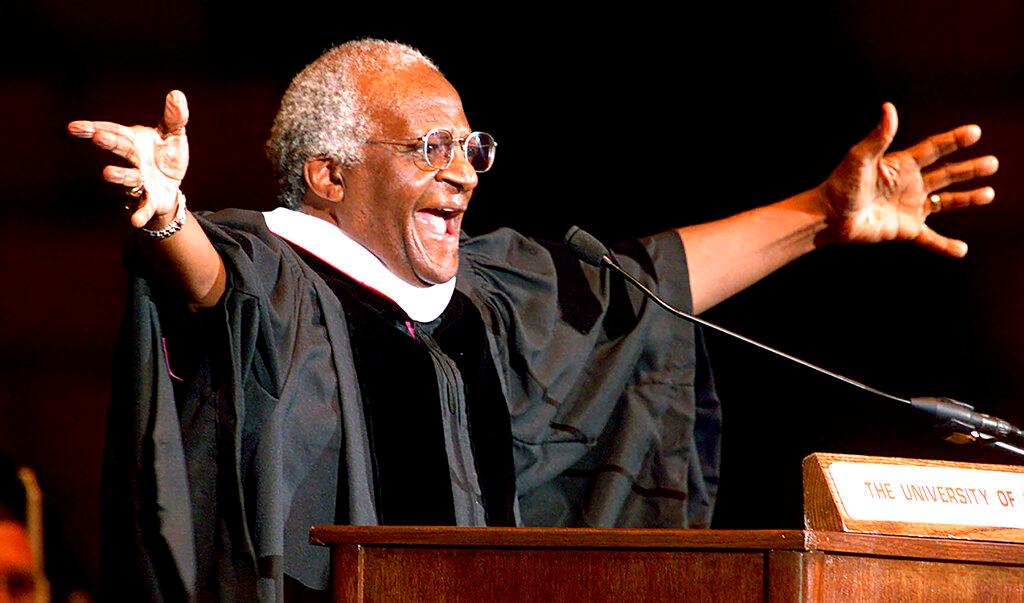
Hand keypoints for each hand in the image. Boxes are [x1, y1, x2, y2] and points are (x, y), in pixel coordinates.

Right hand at [68, 90, 189, 228]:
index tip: (74, 127)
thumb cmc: (167, 155)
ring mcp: (139, 181)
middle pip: (121, 150)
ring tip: (107, 173)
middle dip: (109, 143)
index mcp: (134, 141)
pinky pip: (143, 207)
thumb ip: (174, 116)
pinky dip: (139, 213)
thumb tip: (176, 94)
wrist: (172, 185)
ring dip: (119, 176)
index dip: (94, 128)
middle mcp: (132, 161)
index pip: (114, 131)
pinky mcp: (149, 200)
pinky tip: (134, 221)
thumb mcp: (174, 134)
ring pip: (128, 178)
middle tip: (98, 136)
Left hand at [819, 102, 997, 256]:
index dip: (954, 141)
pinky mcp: (904, 229)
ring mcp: (909, 207)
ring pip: (945, 202)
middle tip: (993, 164)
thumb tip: (888, 108)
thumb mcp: (859, 159)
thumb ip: (877, 137)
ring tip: (989, 195)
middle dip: (970, 169)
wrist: (828, 217)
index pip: (933, 149)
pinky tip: (961, 250)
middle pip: (946, 175)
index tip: (974, 132)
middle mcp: (909, 184)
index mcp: (901, 165)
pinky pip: (930, 238)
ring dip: (967, 199)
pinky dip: (945, 246)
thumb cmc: (840, 185)